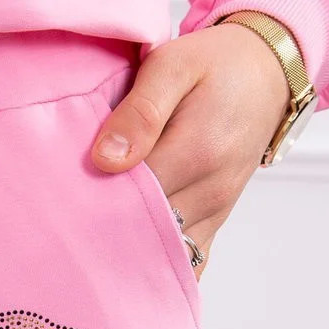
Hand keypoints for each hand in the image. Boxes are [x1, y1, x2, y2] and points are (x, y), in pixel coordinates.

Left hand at [90, 23, 292, 279]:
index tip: (61, 196)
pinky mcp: (214, 224)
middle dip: (104, 229)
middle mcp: (210, 192)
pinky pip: (185, 261)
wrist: (266, 75)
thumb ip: (140, 112)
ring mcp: (214, 212)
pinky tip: (123, 258)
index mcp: (197, 152)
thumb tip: (105, 160)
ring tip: (89, 237)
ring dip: (125, 248)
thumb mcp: (174, 65)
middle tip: (66, 221)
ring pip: (162, 253)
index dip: (92, 200)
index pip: (132, 197)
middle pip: (144, 232)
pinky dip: (153, 263)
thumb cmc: (214, 65)